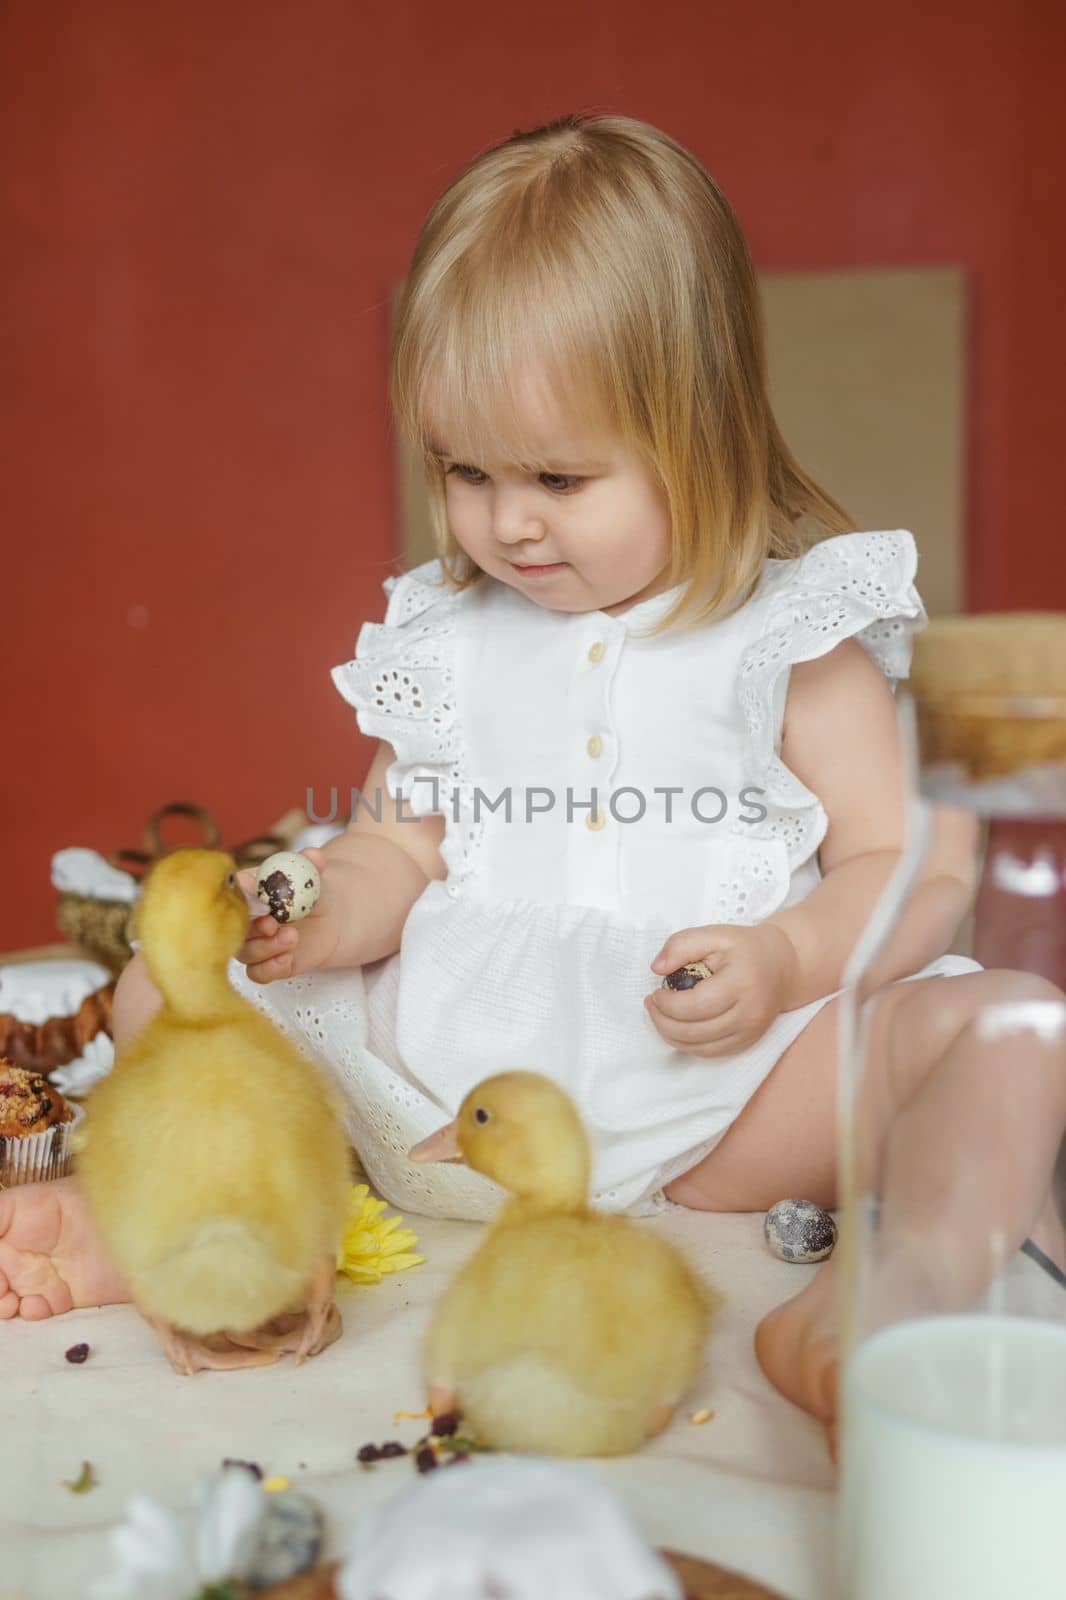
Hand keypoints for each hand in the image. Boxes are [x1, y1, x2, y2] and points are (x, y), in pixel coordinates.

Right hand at [236, 847, 339, 982]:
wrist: (328, 915)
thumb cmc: (310, 890)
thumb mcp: (312, 874)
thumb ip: (311, 864)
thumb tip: (313, 855)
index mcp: (244, 890)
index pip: (231, 896)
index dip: (243, 902)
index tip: (262, 904)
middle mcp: (243, 919)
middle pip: (232, 929)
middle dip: (252, 929)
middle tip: (273, 924)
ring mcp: (252, 943)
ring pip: (245, 954)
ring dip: (265, 948)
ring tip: (292, 937)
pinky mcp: (267, 964)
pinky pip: (258, 973)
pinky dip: (270, 969)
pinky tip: (287, 959)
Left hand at [644, 922, 798, 1057]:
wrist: (783, 965)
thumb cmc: (744, 948)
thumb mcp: (714, 934)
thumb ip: (681, 945)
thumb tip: (657, 968)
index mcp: (742, 983)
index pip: (697, 1005)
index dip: (668, 1004)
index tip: (655, 992)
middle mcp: (750, 1013)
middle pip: (696, 1032)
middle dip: (664, 1022)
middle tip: (651, 1005)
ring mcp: (751, 1032)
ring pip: (701, 1048)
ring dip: (672, 1036)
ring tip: (660, 1016)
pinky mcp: (748, 1042)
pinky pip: (711, 1053)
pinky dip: (688, 1045)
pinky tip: (678, 1028)